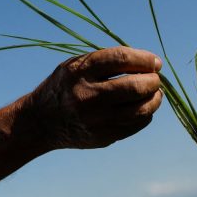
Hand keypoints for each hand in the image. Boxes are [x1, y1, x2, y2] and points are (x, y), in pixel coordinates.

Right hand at [26, 47, 162, 149]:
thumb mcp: (75, 66)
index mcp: (80, 71)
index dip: (145, 59)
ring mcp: (96, 120)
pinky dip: (146, 114)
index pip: (122, 59)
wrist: (41, 122)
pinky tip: (141, 107)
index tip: (155, 62)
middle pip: (135, 86)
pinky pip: (137, 124)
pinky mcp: (103, 137)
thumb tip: (150, 64)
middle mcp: (88, 96)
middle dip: (153, 80)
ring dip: (155, 99)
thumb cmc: (65, 87)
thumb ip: (107, 61)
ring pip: (141, 109)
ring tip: (153, 93)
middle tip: (155, 79)